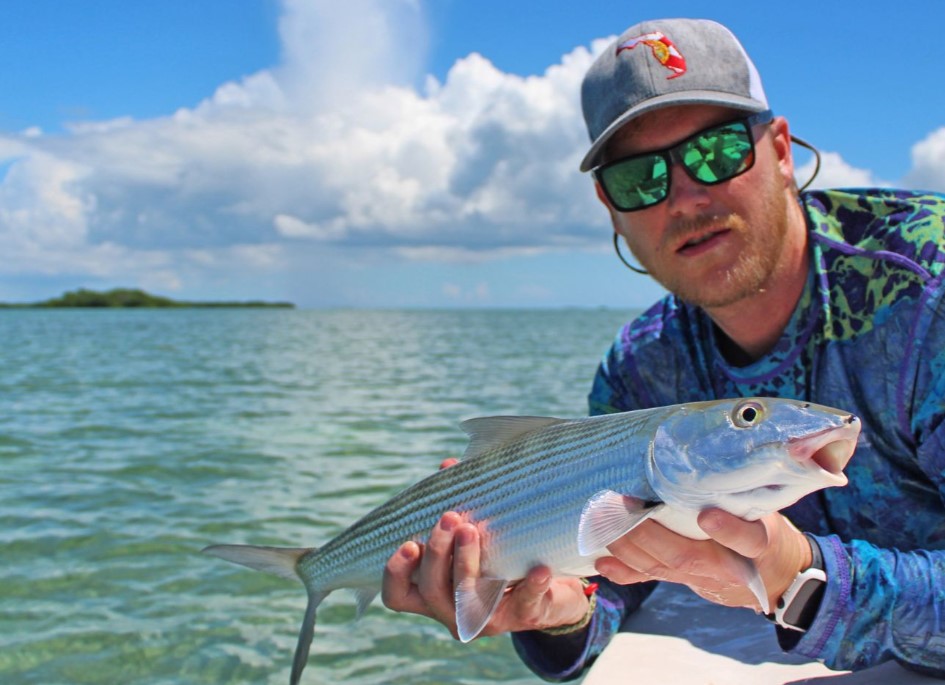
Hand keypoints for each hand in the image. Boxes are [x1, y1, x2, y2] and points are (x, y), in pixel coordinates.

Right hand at [382, 510, 591, 638]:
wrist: (554, 593)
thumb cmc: (503, 557)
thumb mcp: (477, 534)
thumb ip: (458, 505)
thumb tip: (448, 465)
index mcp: (436, 592)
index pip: (398, 595)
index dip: (396, 573)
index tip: (409, 542)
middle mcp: (456, 611)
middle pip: (431, 590)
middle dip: (437, 553)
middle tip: (450, 517)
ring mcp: (489, 619)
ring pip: (467, 599)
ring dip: (465, 563)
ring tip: (472, 529)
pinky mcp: (524, 617)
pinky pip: (525, 604)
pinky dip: (531, 586)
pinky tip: (539, 568)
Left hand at [595, 509, 811, 611]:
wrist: (775, 575)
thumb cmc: (764, 526)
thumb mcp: (768, 508)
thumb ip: (741, 489)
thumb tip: (713, 447)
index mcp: (758, 541)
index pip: (749, 539)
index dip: (729, 531)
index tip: (708, 516)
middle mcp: (728, 564)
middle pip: (688, 555)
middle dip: (652, 534)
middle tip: (625, 505)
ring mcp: (703, 577)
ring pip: (664, 566)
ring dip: (630, 546)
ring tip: (605, 522)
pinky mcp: (684, 579)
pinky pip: (651, 577)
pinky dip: (625, 572)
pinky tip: (602, 562)